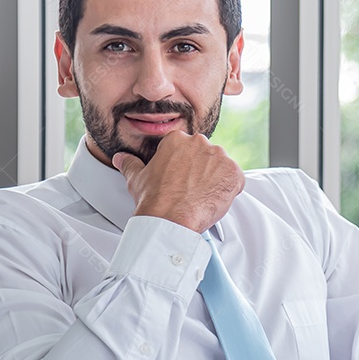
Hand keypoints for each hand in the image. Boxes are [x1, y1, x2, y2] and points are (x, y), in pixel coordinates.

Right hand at [112, 131, 243, 233]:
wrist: (170, 220)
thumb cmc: (154, 200)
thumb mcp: (137, 178)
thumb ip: (130, 164)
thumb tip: (121, 158)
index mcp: (178, 139)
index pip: (188, 149)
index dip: (185, 166)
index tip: (182, 178)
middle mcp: (201, 143)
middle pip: (206, 155)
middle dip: (202, 171)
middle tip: (191, 189)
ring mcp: (219, 157)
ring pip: (222, 167)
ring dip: (216, 179)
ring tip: (201, 196)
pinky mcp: (234, 173)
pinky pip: (236, 180)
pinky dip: (229, 190)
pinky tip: (213, 199)